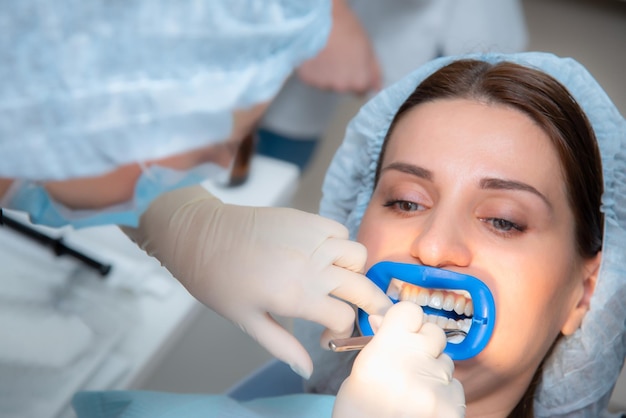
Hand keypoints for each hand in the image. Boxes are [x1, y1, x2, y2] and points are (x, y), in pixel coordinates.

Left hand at [124, 185, 391, 377]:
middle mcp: (313, 266)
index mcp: (297, 297)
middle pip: (363, 288)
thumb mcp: (248, 321)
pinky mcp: (307, 219)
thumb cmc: (220, 283)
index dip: (340, 331)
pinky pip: (341, 231)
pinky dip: (340, 244)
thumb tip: (307, 369)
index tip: (326, 333)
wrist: (201, 236)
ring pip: (358, 256)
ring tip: (338, 279)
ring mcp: (313, 239)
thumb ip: (283, 346)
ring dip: (354, 271)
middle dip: (369, 304)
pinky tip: (323, 254)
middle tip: (363, 309)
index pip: (344, 318)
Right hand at [296, 0, 380, 94]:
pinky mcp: (308, 79)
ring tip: (326, 53)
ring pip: (327, 84)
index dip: (357, 77)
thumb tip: (377, 87)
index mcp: (359, 81)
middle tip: (339, 56)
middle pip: (343, 87)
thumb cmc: (345, 29)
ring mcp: (323, 84)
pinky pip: (313, 78)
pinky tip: (316, 55)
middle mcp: (342, 87)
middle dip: (342, 76)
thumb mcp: (367, 47)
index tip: (353, 64)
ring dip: (327, 73)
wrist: (319, 20)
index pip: (361, 91)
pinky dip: (314, 70)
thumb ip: (374, 71)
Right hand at [333, 302, 464, 416]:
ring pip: (446, 362)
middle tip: (409, 362)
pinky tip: (425, 408)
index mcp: (385, 352)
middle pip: (434, 333)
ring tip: (413, 393)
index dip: (407, 320)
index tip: (402, 329)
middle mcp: (414, 364)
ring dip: (434, 372)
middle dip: (424, 343)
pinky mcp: (454, 409)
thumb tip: (385, 319)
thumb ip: (379, 345)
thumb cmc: (358, 415)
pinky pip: (456, 388)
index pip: (410, 311)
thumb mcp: (359, 375)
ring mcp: (438, 388)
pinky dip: (444, 396)